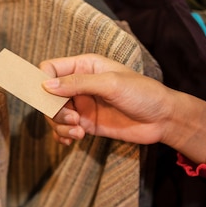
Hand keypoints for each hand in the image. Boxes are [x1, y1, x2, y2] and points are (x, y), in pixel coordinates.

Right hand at [40, 54, 174, 145]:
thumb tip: (46, 86)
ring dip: (60, 127)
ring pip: (54, 115)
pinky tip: (73, 140)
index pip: (50, 69)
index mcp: (85, 66)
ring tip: (78, 132)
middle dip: (54, 111)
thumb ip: (78, 84)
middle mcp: (80, 85)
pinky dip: (63, 136)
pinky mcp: (86, 124)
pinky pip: (64, 130)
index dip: (42, 82)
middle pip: (48, 96)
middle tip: (72, 120)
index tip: (45, 98)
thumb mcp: (110, 84)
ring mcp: (82, 105)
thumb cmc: (143, 94)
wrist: (163, 119)